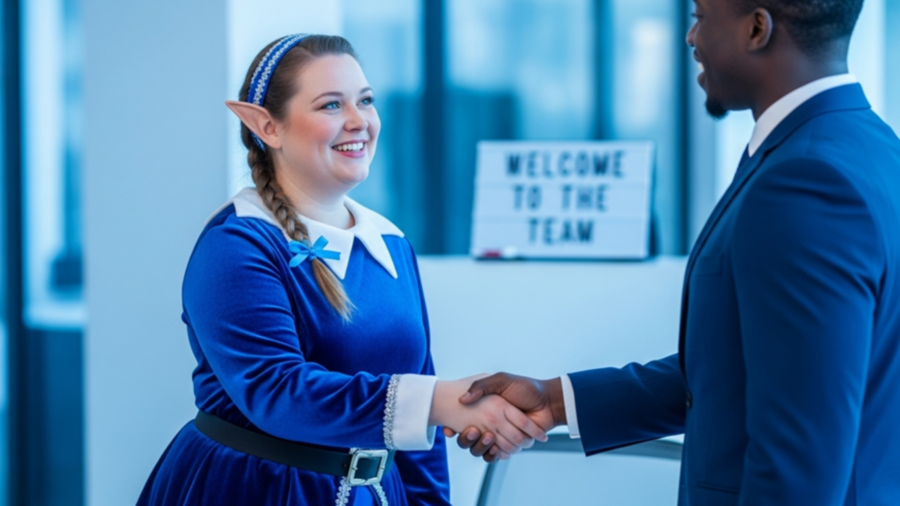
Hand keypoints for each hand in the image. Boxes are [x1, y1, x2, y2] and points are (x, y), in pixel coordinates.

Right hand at [443, 373, 565, 461]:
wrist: (549, 402)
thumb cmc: (526, 388)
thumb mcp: (501, 380)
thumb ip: (481, 386)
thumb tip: (462, 399)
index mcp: (484, 409)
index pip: (461, 421)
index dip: (452, 428)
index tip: (449, 429)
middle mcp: (489, 423)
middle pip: (468, 439)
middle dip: (466, 439)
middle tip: (474, 431)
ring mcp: (499, 436)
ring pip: (479, 450)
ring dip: (480, 447)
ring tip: (488, 437)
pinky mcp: (510, 446)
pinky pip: (495, 456)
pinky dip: (494, 455)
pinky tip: (496, 448)